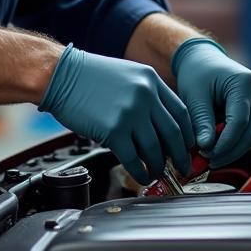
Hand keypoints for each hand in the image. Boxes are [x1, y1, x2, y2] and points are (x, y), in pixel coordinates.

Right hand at [39, 44, 193, 184]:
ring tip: (158, 173)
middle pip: (173, 133)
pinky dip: (141, 172)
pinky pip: (134, 159)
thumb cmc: (90, 76)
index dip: (188, 134)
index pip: (181, 112)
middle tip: (182, 167)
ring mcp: (130, 113)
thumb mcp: (128, 74)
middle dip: (180, 155)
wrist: (61, 75)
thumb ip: (147, 95)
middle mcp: (145, 95)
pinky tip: (142, 176)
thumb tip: (160, 128)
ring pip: (155, 149)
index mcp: (151, 80)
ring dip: (160, 166)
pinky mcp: (113, 130)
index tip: (189, 147)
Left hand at [172, 38, 250, 165]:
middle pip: (250, 133)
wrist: (204, 60)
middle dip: (229, 151)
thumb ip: (202, 122)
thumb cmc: (197, 74)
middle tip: (207, 162)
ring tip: (210, 156)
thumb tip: (206, 149)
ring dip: (233, 151)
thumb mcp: (194, 96)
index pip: (240, 122)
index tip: (206, 156)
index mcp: (245, 82)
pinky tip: (218, 148)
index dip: (224, 144)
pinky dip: (236, 143)